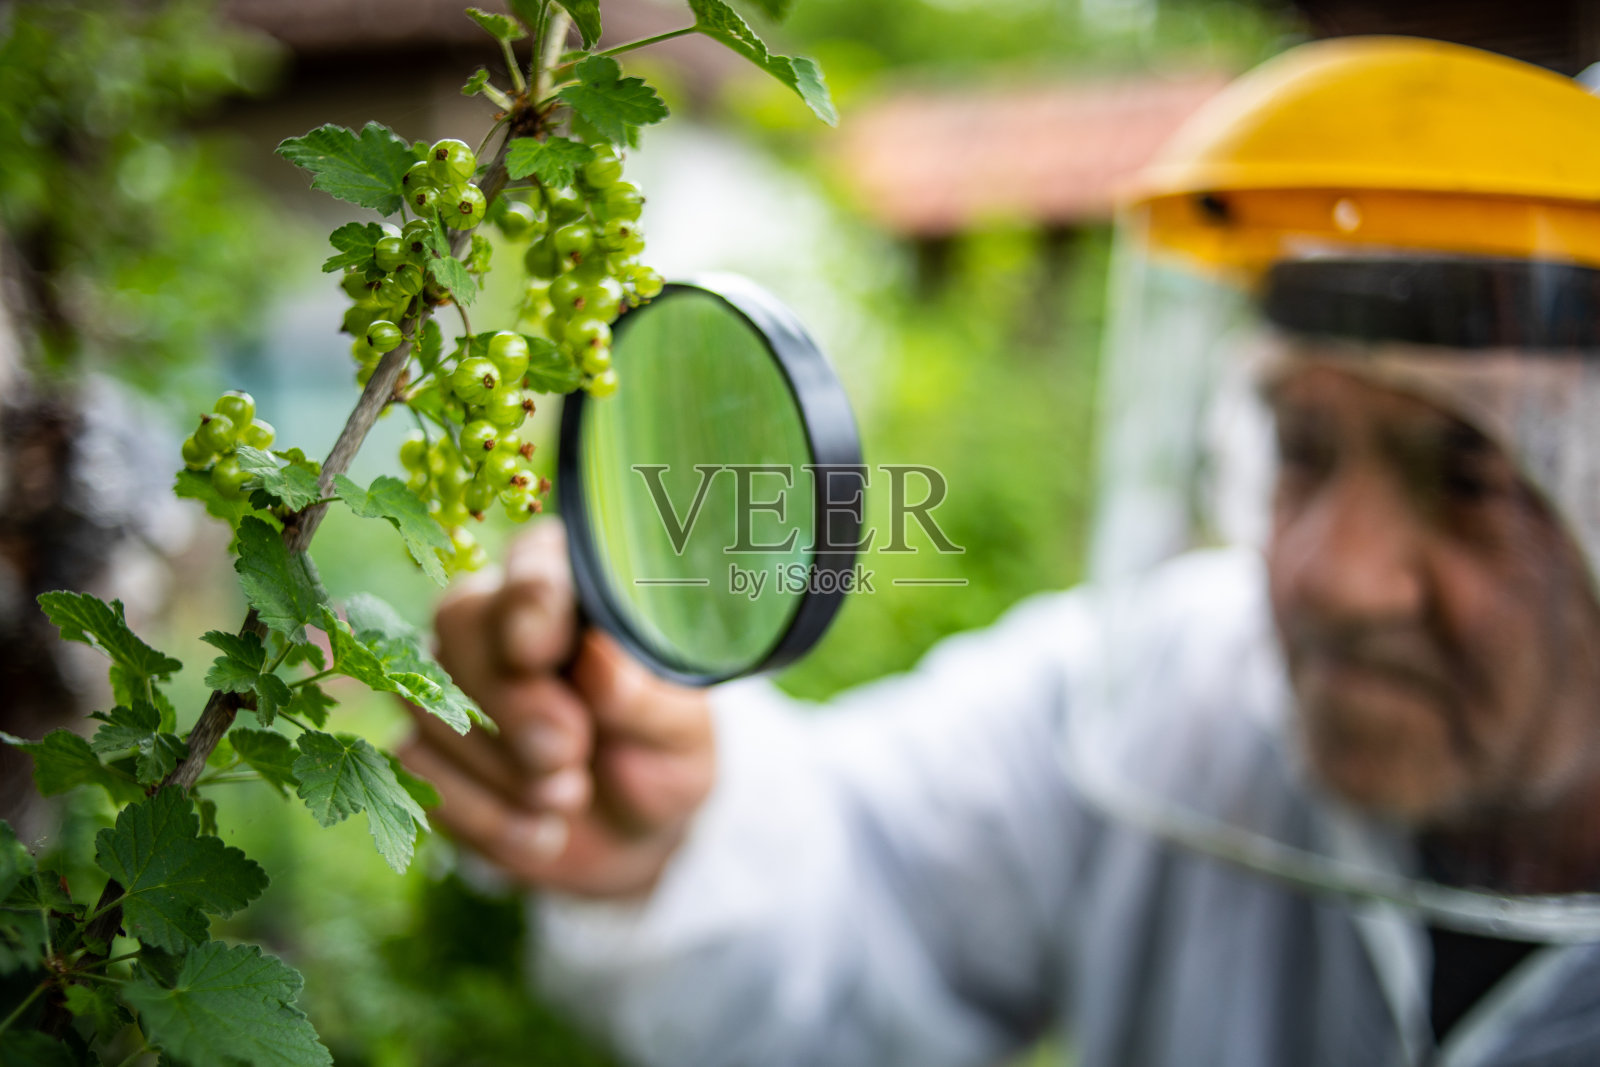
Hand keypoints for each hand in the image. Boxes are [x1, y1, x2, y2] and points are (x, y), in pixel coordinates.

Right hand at [399, 520, 714, 897]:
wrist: (634, 835)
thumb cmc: (662, 754)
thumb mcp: (680, 731)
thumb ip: (645, 696)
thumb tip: (601, 662)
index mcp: (574, 586)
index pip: (535, 559)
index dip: (529, 599)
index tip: (537, 649)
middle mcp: (501, 616)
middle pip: (461, 621)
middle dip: (511, 699)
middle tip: (570, 750)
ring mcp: (452, 680)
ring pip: (431, 700)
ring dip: (507, 768)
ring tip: (571, 792)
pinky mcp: (425, 746)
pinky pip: (421, 770)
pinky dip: (488, 815)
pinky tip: (542, 828)